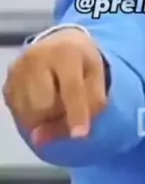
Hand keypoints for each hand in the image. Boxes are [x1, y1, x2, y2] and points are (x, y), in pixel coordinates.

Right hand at [3, 29, 107, 143]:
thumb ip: (84, 108)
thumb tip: (41, 139)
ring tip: (57, 98)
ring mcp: (17, 71)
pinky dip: (34, 116)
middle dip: (59, 113)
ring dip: (47, 117)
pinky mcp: (7, 84)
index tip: (80, 135)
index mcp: (66, 52)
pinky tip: (44, 100)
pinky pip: (20, 115)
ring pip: (30, 115)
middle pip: (45, 106)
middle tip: (69, 101)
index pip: (71, 89)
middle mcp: (35, 58)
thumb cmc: (83, 64)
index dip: (77, 114)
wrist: (62, 44)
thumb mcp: (96, 79)